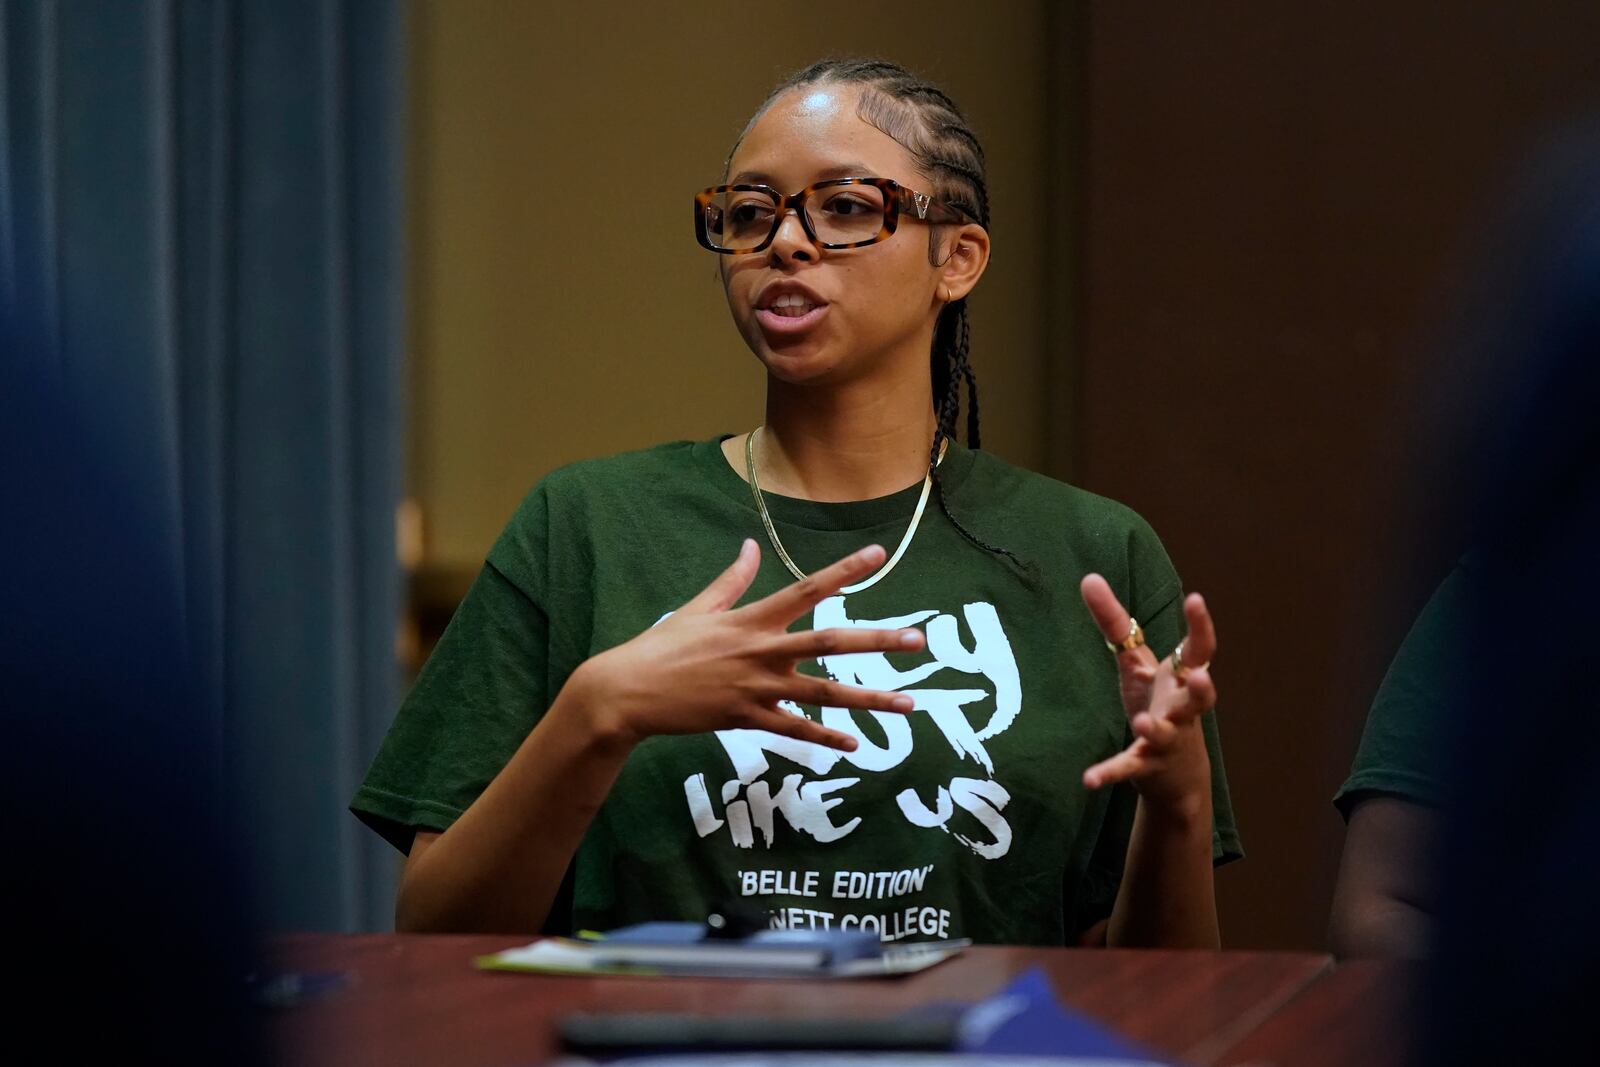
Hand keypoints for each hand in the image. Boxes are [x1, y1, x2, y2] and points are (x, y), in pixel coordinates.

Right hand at [574, 539, 925, 751]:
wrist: (628, 692)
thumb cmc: (661, 647)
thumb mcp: (698, 608)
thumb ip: (731, 580)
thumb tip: (750, 547)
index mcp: (751, 619)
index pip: (807, 588)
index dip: (843, 570)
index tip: (877, 555)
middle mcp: (762, 651)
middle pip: (831, 642)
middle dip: (878, 641)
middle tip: (918, 640)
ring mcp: (757, 687)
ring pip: (824, 693)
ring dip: (869, 698)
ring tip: (908, 704)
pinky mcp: (746, 718)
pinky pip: (795, 730)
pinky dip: (825, 737)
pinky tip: (855, 745)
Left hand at [1078, 574, 1216, 811]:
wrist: (1176, 775)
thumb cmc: (1158, 706)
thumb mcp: (1136, 665)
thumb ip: (1115, 623)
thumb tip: (1089, 577)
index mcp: (1181, 680)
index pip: (1199, 650)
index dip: (1200, 626)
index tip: (1195, 599)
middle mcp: (1181, 708)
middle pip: (1200, 698)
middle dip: (1201, 686)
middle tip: (1198, 676)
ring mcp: (1167, 738)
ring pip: (1165, 733)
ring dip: (1154, 728)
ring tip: (1140, 722)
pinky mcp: (1146, 764)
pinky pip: (1128, 767)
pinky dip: (1109, 773)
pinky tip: (1088, 780)